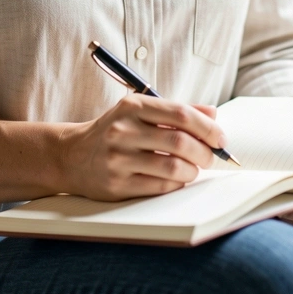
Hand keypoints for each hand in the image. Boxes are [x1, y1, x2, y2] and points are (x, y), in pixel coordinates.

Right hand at [58, 94, 225, 200]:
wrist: (71, 155)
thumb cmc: (115, 130)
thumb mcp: (140, 111)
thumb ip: (177, 111)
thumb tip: (213, 114)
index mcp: (133, 106)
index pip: (181, 114)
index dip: (208, 128)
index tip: (221, 138)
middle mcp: (124, 130)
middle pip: (180, 142)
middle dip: (205, 152)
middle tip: (211, 156)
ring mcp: (118, 159)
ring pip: (172, 167)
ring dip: (192, 170)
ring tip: (194, 169)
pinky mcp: (116, 185)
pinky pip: (159, 187)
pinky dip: (176, 184)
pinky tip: (177, 179)